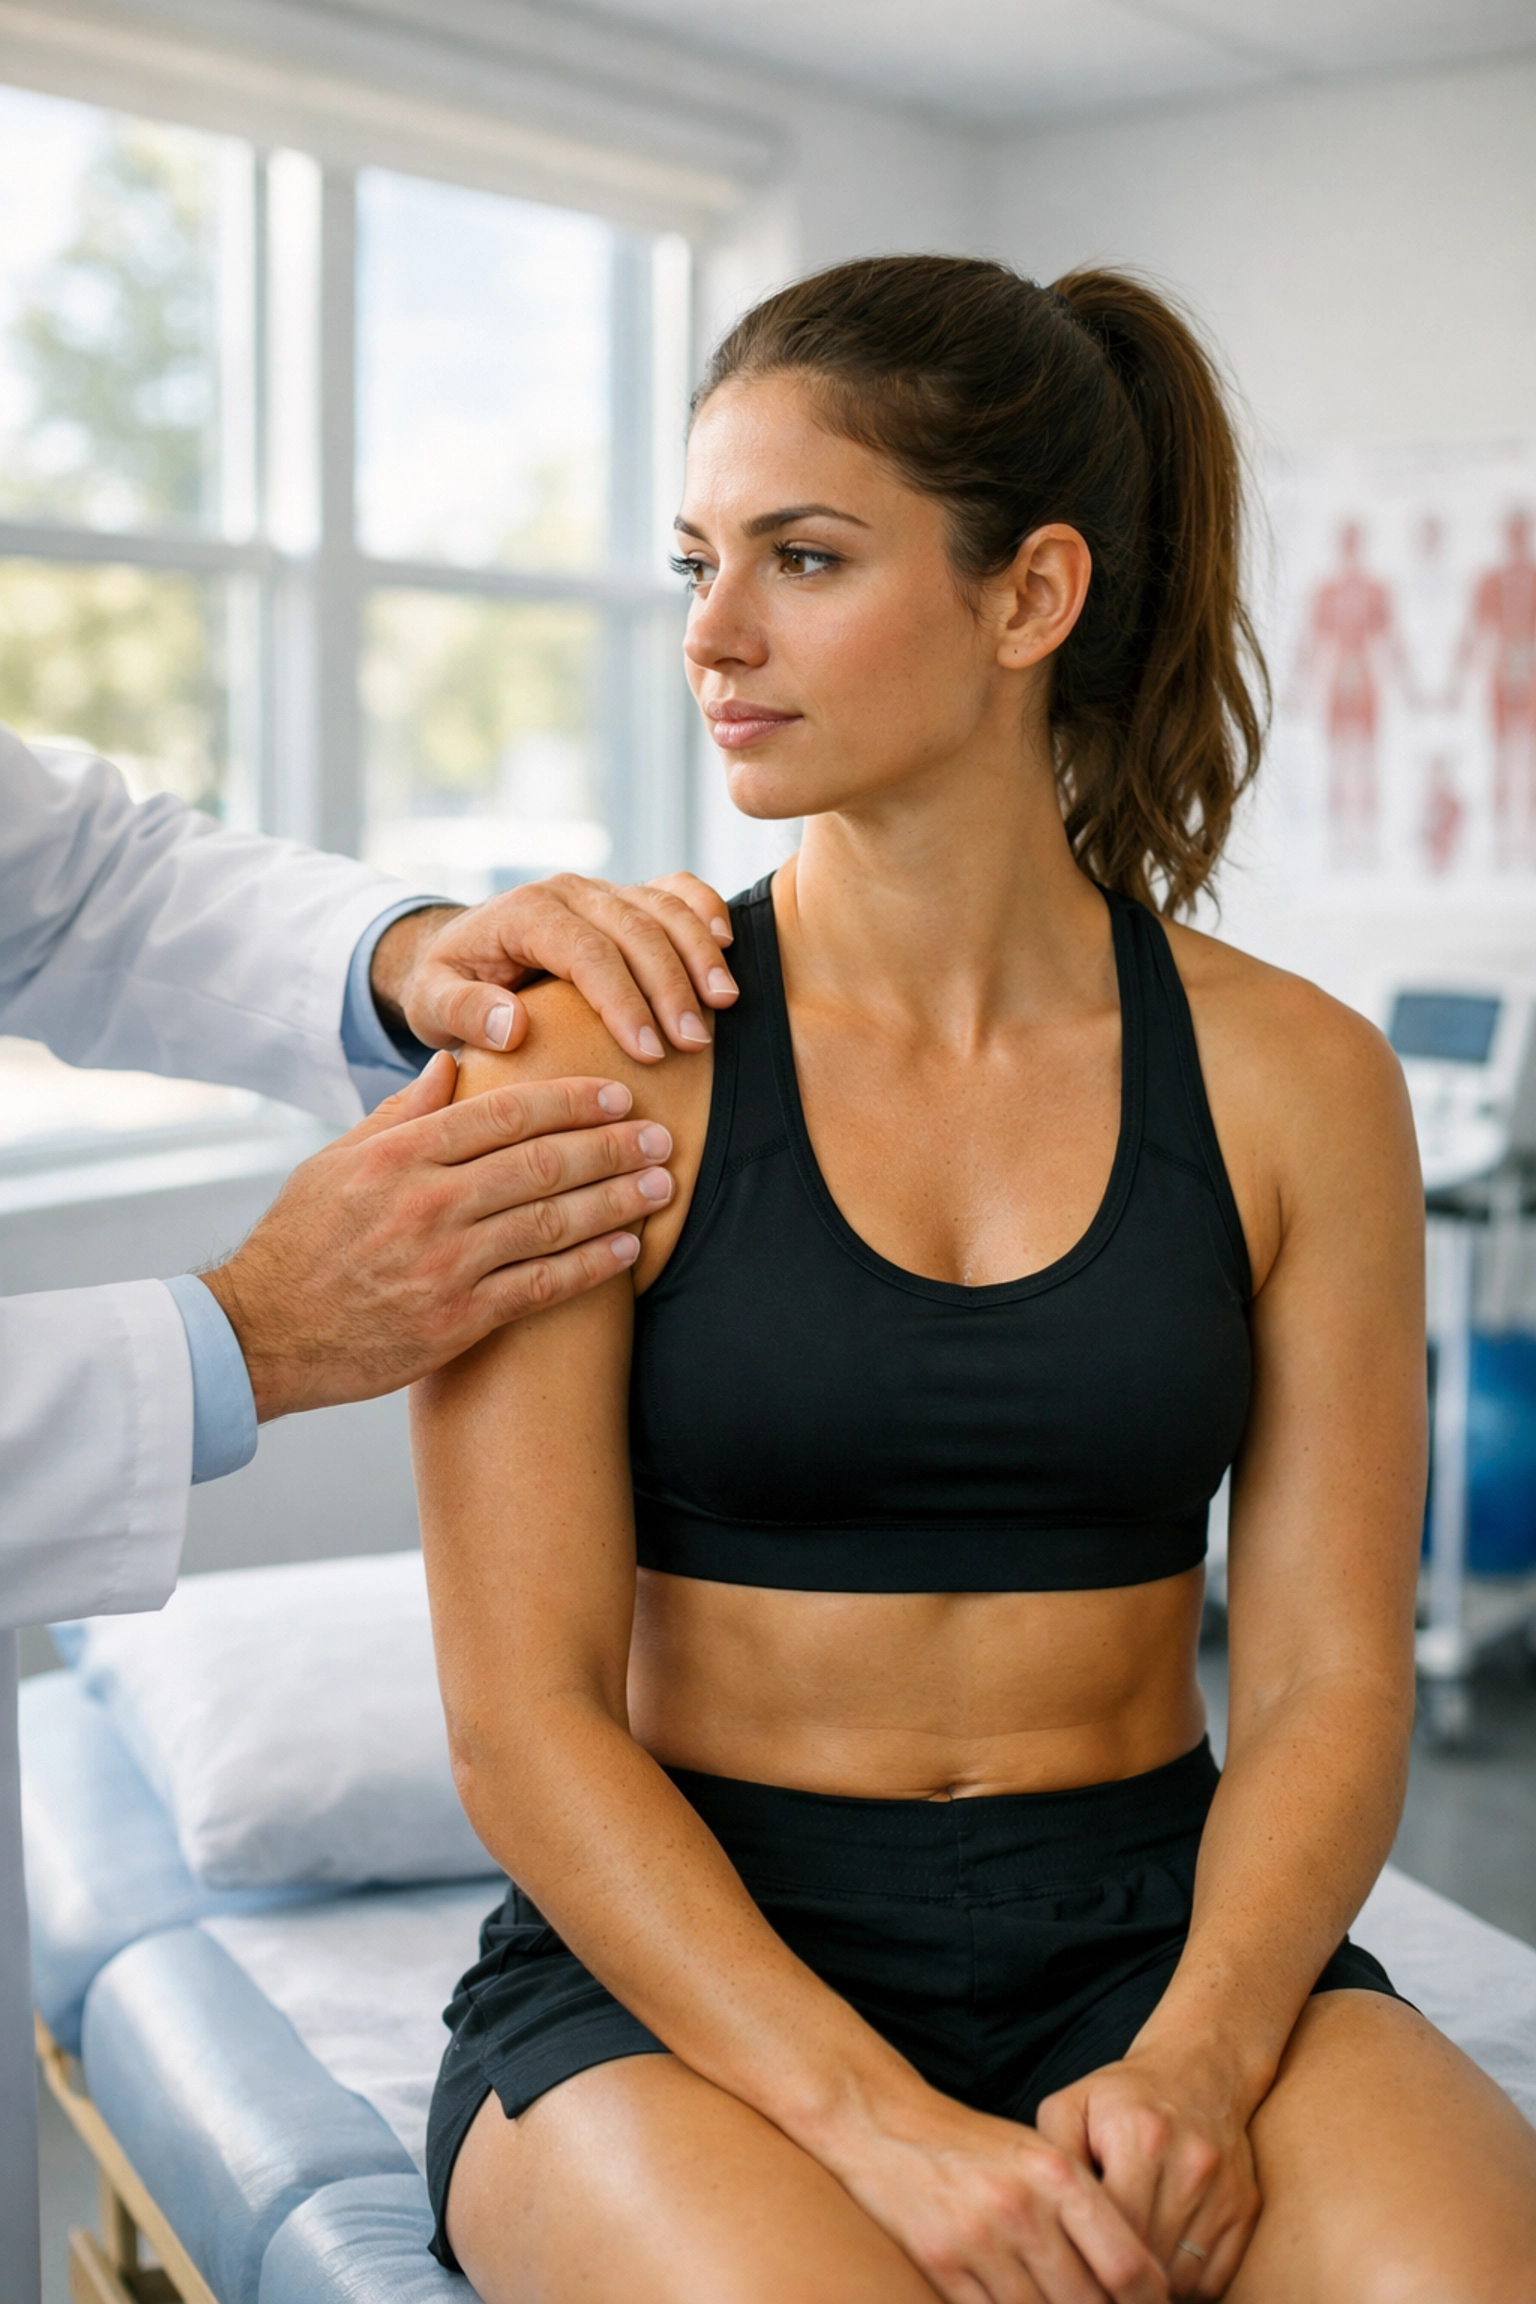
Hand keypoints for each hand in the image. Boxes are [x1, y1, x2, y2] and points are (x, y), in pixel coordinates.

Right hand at [201, 1053, 672, 1418]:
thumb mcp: (337, 1162)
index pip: (504, 1113)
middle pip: (541, 1163)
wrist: (262, 1333)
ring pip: (551, 1221)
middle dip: (611, 1146)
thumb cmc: (299, 1243)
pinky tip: (628, 1248)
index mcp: (400, 1154)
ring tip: (660, 1184)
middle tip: (661, 1135)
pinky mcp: (456, 1320)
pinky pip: (541, 1286)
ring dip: (616, 1201)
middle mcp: (427, 1202)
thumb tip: (452, 1063)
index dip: (570, 1101)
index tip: (617, 1094)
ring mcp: (445, 1263)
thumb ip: (401, 1113)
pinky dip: (590, 1266)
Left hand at [372, 872, 737, 1063]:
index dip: (623, 1000)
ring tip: (725, 1004)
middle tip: (695, 1042)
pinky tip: (728, 945)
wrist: (457, 948)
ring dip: (700, 954)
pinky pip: (675, 891)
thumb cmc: (447, 983)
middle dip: (671, 986)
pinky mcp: (626, 897)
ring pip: (664, 907)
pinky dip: (705, 910)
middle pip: (636, 929)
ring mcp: (602, 890)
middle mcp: (570, 892)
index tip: (649, 1051)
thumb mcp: (430, 1003)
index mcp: (526, 913)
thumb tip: (512, 1025)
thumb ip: (463, 1012)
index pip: (587, 952)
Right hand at [827, 2085, 1168, 2303]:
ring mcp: (980, 2238)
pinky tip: (1016, 2303)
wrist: (887, 2126)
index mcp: (1058, 2174)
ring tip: (1058, 2303)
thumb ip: (1086, 2215)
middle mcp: (1024, 2207)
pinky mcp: (941, 2263)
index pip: (1127, 2265)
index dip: (1150, 2302)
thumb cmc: (976, 2148)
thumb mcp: (1040, 2159)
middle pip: (1089, 2302)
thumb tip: (1135, 2283)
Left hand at [1036, 2054, 1259, 2298]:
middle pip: (1149, 2259)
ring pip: (1183, 2278)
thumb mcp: (1071, 2105)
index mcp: (1141, 2137)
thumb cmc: (1122, 2095)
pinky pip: (1216, 2280)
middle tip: (1091, 2284)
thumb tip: (1043, 2221)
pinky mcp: (1246, 2209)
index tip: (1068, 2268)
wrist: (1198, 2070)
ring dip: (1152, 2286)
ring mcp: (1224, 2190)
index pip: (1113, 2226)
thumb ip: (1051, 2157)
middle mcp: (1190, 2165)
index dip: (1087, 2258)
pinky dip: (1187, 2287)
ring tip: (1123, 2274)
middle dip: (1116, 2281)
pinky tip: (1160, 2266)